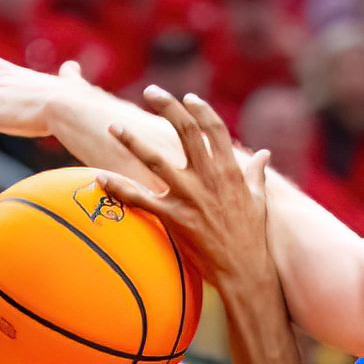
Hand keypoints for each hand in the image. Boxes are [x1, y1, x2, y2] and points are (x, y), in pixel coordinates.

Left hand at [94, 87, 273, 288]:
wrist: (245, 272)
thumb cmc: (253, 238)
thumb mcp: (259, 201)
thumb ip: (257, 174)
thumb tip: (264, 154)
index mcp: (229, 172)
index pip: (214, 129)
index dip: (200, 109)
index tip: (188, 97)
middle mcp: (209, 179)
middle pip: (186, 131)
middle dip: (167, 106)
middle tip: (150, 91)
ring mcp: (190, 197)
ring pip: (155, 159)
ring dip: (132, 141)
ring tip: (114, 127)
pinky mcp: (175, 218)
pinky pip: (141, 199)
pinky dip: (118, 188)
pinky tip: (99, 177)